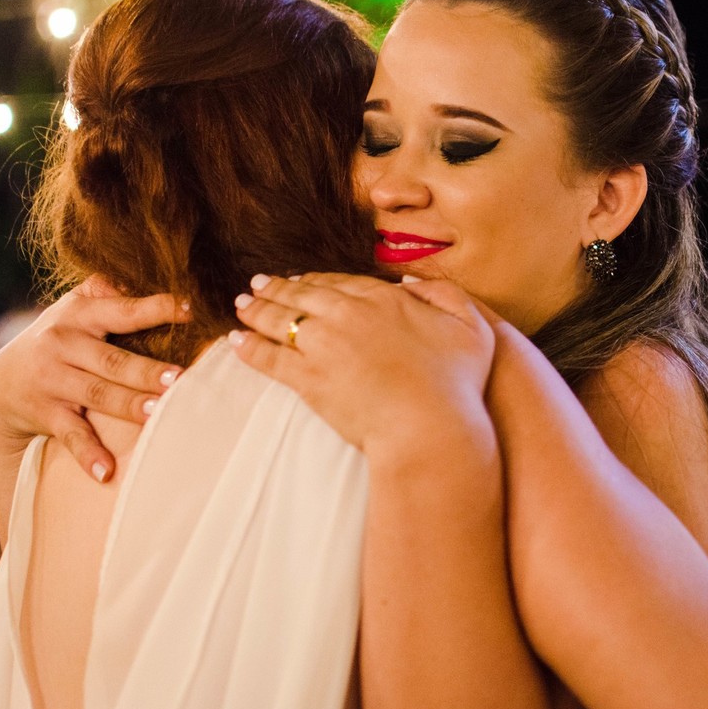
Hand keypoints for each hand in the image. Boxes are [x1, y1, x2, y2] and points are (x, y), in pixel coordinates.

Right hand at [0, 277, 187, 479]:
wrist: (2, 380)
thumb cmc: (61, 339)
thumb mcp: (77, 309)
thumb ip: (110, 293)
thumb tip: (150, 272)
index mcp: (82, 315)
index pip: (124, 311)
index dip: (157, 309)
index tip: (191, 310)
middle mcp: (65, 344)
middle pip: (113, 360)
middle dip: (146, 371)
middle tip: (179, 379)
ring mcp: (53, 380)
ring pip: (97, 395)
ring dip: (129, 405)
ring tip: (158, 412)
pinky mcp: (45, 413)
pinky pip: (70, 435)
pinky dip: (88, 455)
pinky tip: (107, 471)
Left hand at [231, 273, 494, 450]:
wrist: (430, 428)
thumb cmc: (457, 384)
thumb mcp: (472, 328)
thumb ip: (446, 295)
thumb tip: (412, 284)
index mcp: (385, 300)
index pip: (343, 282)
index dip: (319, 280)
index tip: (303, 280)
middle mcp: (349, 315)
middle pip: (304, 295)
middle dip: (278, 288)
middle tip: (259, 285)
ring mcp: (324, 346)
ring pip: (281, 320)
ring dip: (257, 311)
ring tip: (242, 307)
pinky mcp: (309, 379)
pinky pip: (269, 358)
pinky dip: (248, 348)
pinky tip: (235, 342)